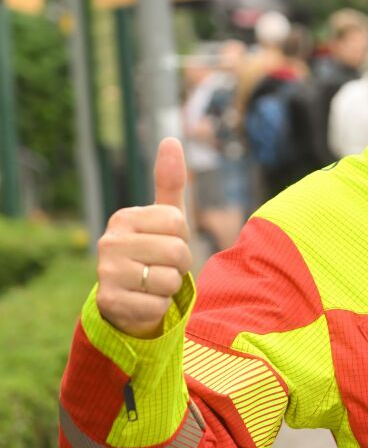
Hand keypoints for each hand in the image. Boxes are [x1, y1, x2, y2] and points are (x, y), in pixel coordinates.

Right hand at [96, 138, 192, 337]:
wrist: (129, 298)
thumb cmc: (153, 253)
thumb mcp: (165, 219)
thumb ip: (170, 182)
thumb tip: (170, 139)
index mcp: (124, 217)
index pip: (178, 222)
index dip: (182, 237)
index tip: (166, 243)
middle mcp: (109, 241)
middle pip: (177, 252)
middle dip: (180, 265)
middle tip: (162, 268)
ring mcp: (106, 272)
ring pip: (169, 280)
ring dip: (169, 288)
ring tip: (152, 284)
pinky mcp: (110, 302)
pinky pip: (158, 305)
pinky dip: (158, 307)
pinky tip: (143, 301)